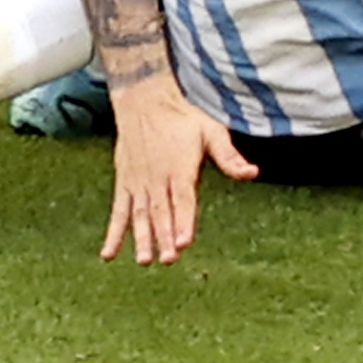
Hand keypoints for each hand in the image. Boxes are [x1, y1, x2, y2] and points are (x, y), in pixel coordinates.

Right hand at [97, 79, 255, 265]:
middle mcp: (157, 178)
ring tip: (145, 260)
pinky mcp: (125, 184)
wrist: (144, 102)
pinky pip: (118, 212)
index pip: (184, 199)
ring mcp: (139, 182)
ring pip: (140, 215)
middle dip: (166, 237)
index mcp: (180, 167)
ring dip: (142, 239)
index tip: (185, 242)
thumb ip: (229, 156)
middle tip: (169, 259)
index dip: (184, 220)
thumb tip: (253, 173)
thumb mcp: (211, 131)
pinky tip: (109, 254)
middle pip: (162, 212)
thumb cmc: (183, 118)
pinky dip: (114, 233)